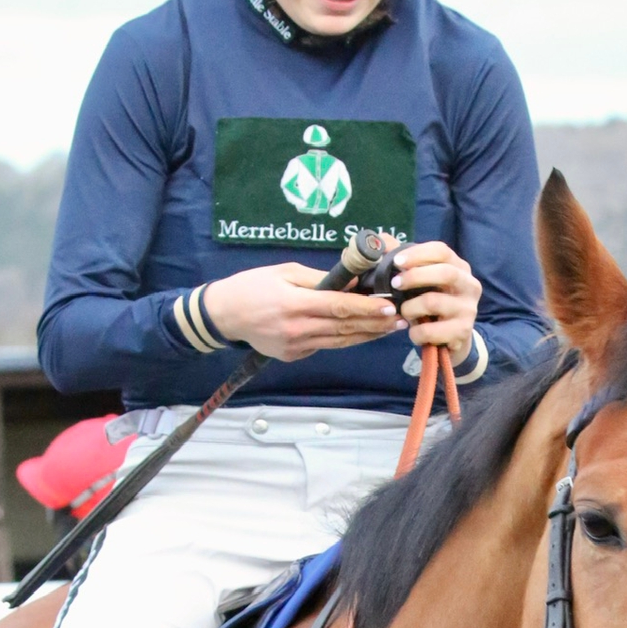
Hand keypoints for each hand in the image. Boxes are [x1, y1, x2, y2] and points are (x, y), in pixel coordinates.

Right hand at [201, 262, 401, 361]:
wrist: (225, 314)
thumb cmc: (254, 286)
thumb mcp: (286, 272)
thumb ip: (320, 279)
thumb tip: (352, 281)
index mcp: (296, 304)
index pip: (340, 308)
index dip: (368, 309)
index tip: (390, 308)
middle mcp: (298, 329)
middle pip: (346, 328)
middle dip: (376, 324)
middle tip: (401, 320)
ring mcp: (296, 346)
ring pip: (340, 341)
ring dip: (367, 335)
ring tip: (389, 328)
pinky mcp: (294, 355)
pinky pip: (325, 346)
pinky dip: (345, 339)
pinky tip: (361, 332)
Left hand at [391, 241, 481, 364]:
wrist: (454, 339)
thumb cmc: (434, 305)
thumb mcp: (426, 283)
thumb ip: (410, 263)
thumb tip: (385, 243)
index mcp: (460, 268)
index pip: (442, 251)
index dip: (418, 254)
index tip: (397, 261)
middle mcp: (470, 286)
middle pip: (445, 273)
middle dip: (415, 276)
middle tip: (395, 284)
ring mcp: (468, 309)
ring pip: (432, 302)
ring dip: (410, 308)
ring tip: (405, 313)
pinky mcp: (463, 331)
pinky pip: (430, 330)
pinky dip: (415, 332)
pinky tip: (414, 332)